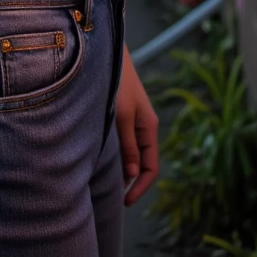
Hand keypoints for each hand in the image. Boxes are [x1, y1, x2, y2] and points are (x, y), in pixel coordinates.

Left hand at [115, 44, 159, 205]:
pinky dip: (119, 155)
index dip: (140, 187)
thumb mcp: (122, 116)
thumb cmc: (118, 83)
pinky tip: (105, 159)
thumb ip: (128, 145)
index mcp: (149, 128)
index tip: (125, 201)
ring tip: (108, 182)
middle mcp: (144, 126)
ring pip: (133, 153)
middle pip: (143, 162)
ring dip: (124, 168)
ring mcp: (135, 120)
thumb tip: (133, 173)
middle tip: (114, 197)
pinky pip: (125, 142)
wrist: (109, 55)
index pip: (151, 167)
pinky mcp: (124, 115)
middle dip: (131, 181)